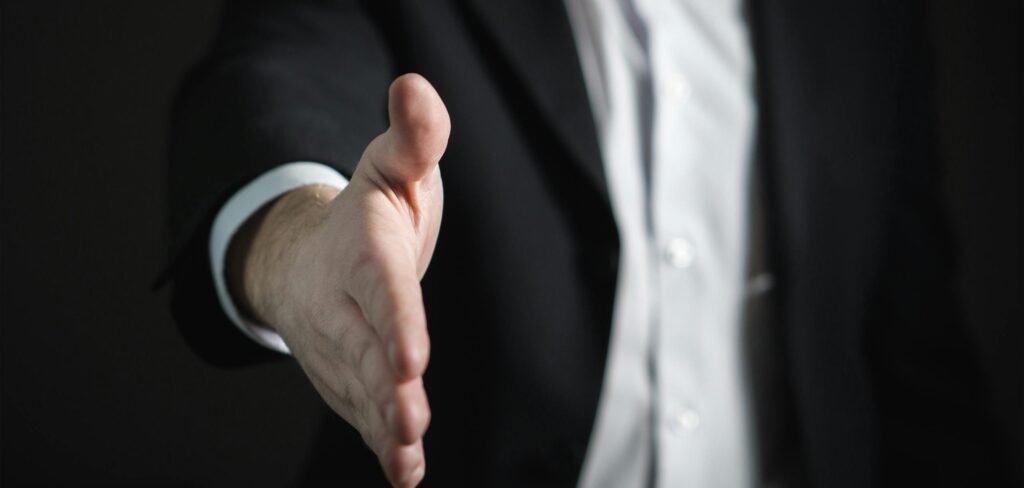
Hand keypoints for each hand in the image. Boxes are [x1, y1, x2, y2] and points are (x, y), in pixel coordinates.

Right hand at [228, 73, 448, 486]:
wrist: (308, 256)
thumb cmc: (366, 212)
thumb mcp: (392, 165)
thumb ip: (413, 136)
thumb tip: (416, 88)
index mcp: (363, 252)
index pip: (381, 289)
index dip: (396, 321)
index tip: (412, 356)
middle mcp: (344, 305)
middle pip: (366, 349)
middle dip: (385, 388)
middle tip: (409, 419)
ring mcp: (341, 346)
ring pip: (361, 390)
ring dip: (383, 425)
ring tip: (405, 454)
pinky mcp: (347, 376)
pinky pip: (360, 412)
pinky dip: (380, 443)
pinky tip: (404, 473)